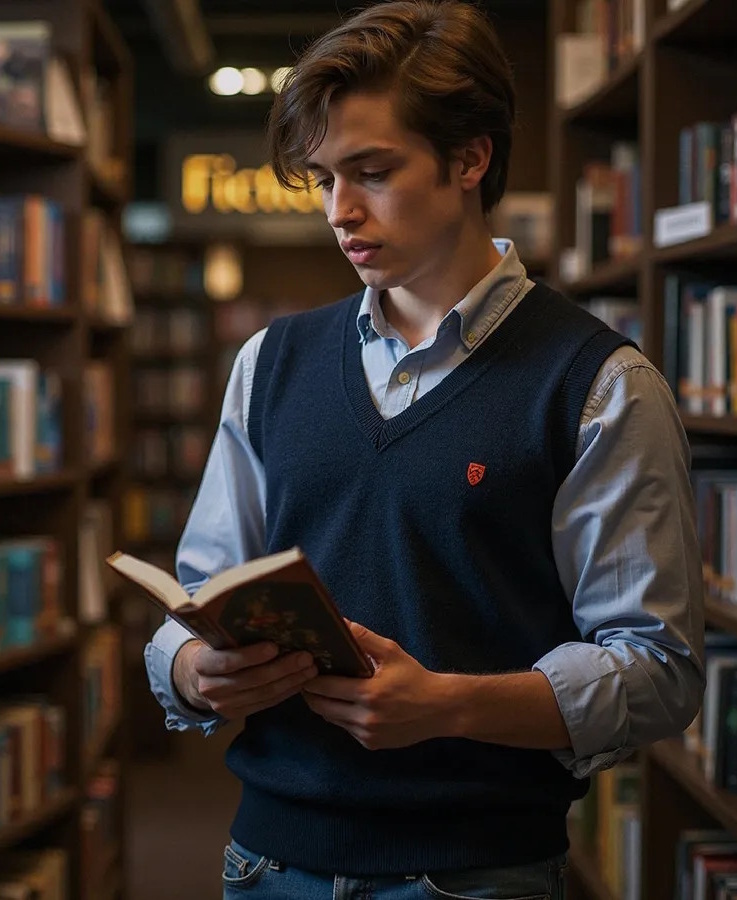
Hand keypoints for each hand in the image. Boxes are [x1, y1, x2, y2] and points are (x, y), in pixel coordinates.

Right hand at [173, 639, 317, 719]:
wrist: (198, 677)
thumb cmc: (216, 648)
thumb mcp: (218, 638)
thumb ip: (236, 633)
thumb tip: (273, 618)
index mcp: (202, 664)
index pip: (226, 661)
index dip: (251, 655)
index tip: (274, 646)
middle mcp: (210, 688)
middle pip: (252, 679)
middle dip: (282, 667)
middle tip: (306, 656)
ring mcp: (223, 706)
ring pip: (263, 693)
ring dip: (290, 680)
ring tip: (310, 668)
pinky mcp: (236, 715)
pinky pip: (267, 703)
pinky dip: (286, 691)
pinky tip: (300, 681)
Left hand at [302, 622, 452, 749]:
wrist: (440, 709)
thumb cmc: (415, 677)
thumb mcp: (392, 652)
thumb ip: (364, 638)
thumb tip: (341, 622)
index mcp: (369, 694)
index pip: (326, 688)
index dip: (312, 679)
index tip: (306, 669)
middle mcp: (366, 718)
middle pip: (322, 708)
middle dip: (311, 694)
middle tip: (307, 680)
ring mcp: (368, 734)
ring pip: (332, 720)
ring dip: (325, 706)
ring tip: (324, 690)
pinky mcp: (371, 744)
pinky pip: (347, 729)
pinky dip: (342, 717)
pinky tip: (346, 704)